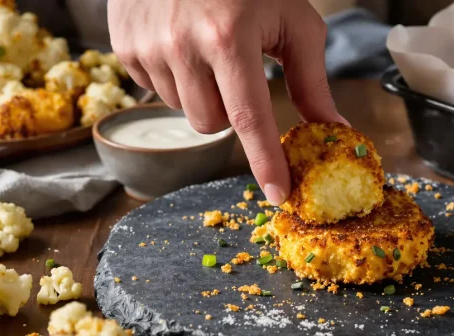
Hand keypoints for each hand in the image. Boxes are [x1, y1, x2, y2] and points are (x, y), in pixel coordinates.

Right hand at [108, 0, 347, 204]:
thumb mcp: (292, 21)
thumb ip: (310, 79)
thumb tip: (331, 127)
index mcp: (229, 37)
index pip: (249, 118)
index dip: (265, 162)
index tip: (277, 195)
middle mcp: (181, 45)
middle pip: (212, 123)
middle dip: (231, 111)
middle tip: (238, 73)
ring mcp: (145, 46)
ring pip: (184, 110)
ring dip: (202, 94)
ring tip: (208, 50)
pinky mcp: (122, 45)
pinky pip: (156, 90)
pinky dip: (176, 78)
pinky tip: (182, 44)